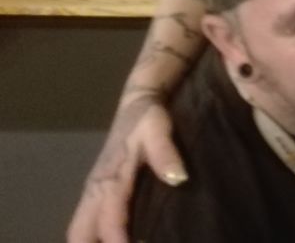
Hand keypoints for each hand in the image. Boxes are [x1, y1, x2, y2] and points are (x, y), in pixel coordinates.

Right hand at [67, 92, 185, 242]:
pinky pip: (88, 223)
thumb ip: (166, 153)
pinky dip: (97, 237)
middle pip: (79, 234)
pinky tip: (121, 240)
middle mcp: (95, 190)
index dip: (119, 241)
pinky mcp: (98, 192)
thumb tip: (178, 179)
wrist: (138, 102)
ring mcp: (94, 192)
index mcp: (109, 180)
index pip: (108, 221)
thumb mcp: (158, 130)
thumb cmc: (149, 118)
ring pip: (80, 230)